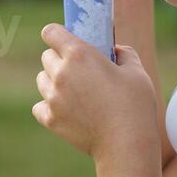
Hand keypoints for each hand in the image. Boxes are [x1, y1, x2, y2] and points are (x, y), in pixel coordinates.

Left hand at [32, 23, 159, 162]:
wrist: (126, 144)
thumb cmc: (134, 105)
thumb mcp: (136, 71)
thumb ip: (124, 54)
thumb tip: (116, 50)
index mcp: (80, 55)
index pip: (51, 32)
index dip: (57, 34)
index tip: (65, 40)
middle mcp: (61, 74)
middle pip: (46, 56)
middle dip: (59, 58)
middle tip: (77, 68)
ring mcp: (53, 98)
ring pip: (42, 80)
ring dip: (53, 81)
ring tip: (73, 90)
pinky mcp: (50, 119)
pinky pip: (39, 105)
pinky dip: (49, 106)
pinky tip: (65, 108)